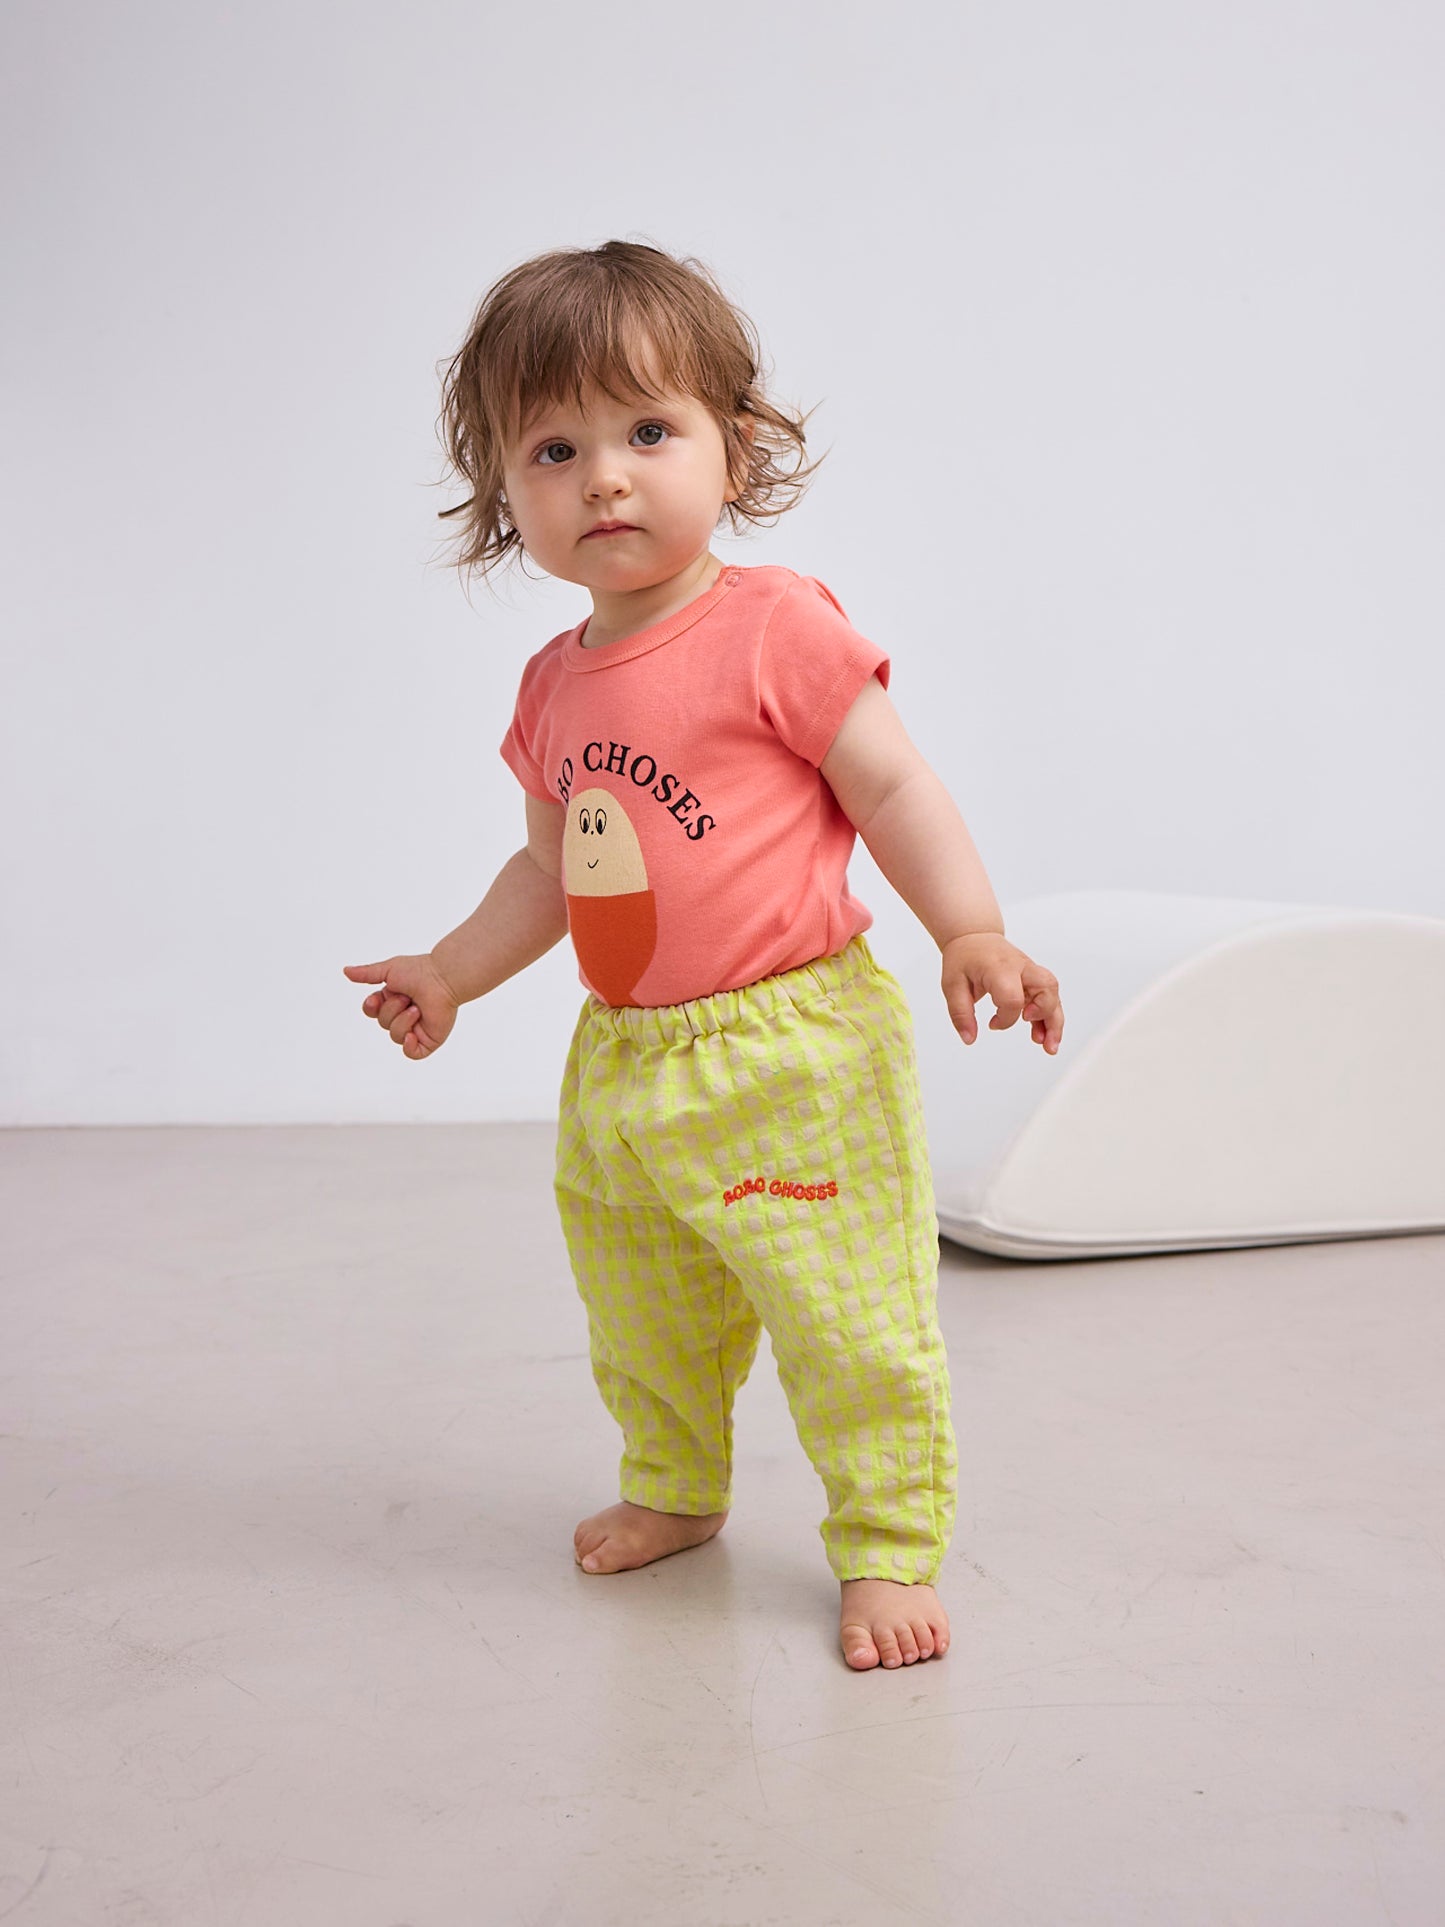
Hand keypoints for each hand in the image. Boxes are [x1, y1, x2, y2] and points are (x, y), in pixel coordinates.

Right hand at [342, 953, 460, 1059]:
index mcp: (393, 1000)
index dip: (371, 1008)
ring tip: (417, 1008)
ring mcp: (416, 1028)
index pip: (372, 1012)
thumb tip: (346, 971)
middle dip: (392, 1009)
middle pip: (382, 1023)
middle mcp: (403, 1014)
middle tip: (407, 997)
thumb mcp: (388, 970)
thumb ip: (367, 974)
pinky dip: (408, 1046)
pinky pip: (412, 1053)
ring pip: (395, 1036)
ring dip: (403, 1020)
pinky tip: (412, 1034)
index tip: (376, 998)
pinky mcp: (429, 1040)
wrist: (443, 978)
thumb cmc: (419, 971)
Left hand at [941, 933, 1062, 1053]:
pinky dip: (1050, 1017)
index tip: (992, 1024)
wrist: (974, 937)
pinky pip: (1049, 998)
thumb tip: (969, 1039)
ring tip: (1049, 1046)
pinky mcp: (1034, 979)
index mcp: (999, 967)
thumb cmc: (964, 958)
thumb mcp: (952, 986)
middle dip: (1046, 1016)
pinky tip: (1044, 1036)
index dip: (1005, 1018)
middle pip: (1046, 988)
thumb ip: (960, 1014)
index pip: (1012, 997)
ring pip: (1053, 993)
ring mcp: (1030, 972)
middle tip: (1038, 1039)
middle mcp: (1021, 967)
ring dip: (1055, 1021)